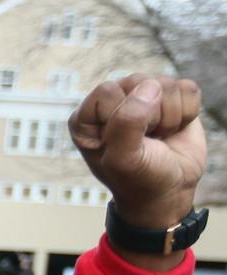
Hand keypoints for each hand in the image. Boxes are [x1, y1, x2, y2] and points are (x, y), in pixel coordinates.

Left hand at [69, 74, 204, 231]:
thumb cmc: (138, 180)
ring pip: (165, 84)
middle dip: (150, 116)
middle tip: (146, 141)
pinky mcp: (172, 98)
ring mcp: (143, 97)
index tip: (125, 143)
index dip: (123, 116)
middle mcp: (113, 102)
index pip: (107, 91)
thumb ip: (126, 123)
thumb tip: (149, 88)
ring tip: (158, 137)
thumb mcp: (123, 159)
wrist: (168, 192)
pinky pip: (188, 90)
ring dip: (169, 117)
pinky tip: (173, 130)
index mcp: (87, 117)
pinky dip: (187, 114)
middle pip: (138, 82)